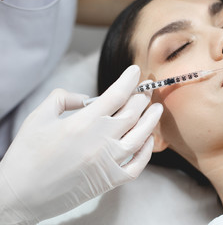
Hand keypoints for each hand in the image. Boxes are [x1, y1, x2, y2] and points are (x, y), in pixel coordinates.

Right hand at [0, 65, 162, 223]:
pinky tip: (149, 140)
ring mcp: (108, 162)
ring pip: (140, 136)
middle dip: (141, 98)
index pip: (116, 94)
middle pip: (132, 113)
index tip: (135, 71)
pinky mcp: (110, 180)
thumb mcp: (39, 117)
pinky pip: (137, 165)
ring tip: (157, 109)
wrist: (21, 195)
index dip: (129, 80)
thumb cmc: (27, 155)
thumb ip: (62, 98)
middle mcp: (101, 140)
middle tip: (146, 91)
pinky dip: (147, 152)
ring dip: (151, 120)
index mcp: (84, 121)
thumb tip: (83, 97)